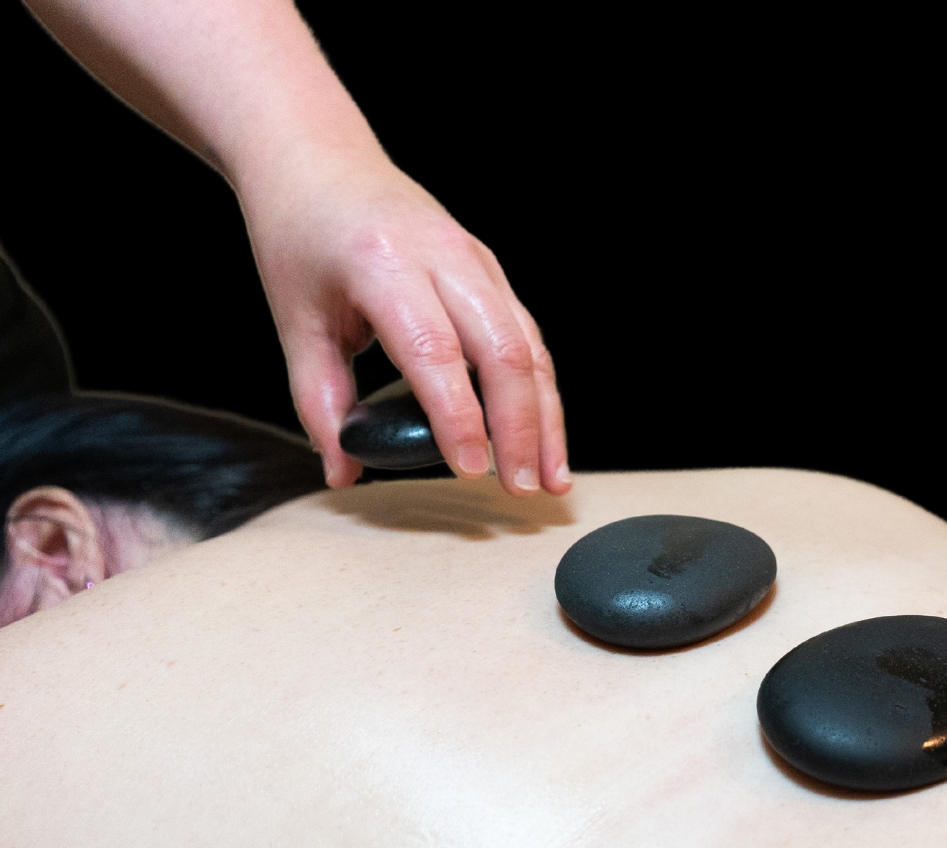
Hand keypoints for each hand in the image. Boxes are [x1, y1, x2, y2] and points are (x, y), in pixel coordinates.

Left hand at [242, 151, 568, 493]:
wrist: (316, 157)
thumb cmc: (298, 233)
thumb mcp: (295, 319)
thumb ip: (318, 399)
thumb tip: (342, 471)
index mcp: (382, 263)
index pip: (434, 351)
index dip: (459, 418)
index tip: (472, 472)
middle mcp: (442, 255)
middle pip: (503, 352)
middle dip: (521, 429)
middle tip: (522, 490)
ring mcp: (476, 259)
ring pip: (530, 347)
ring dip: (546, 419)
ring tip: (550, 480)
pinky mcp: (491, 270)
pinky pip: (529, 336)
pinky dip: (540, 393)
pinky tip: (543, 437)